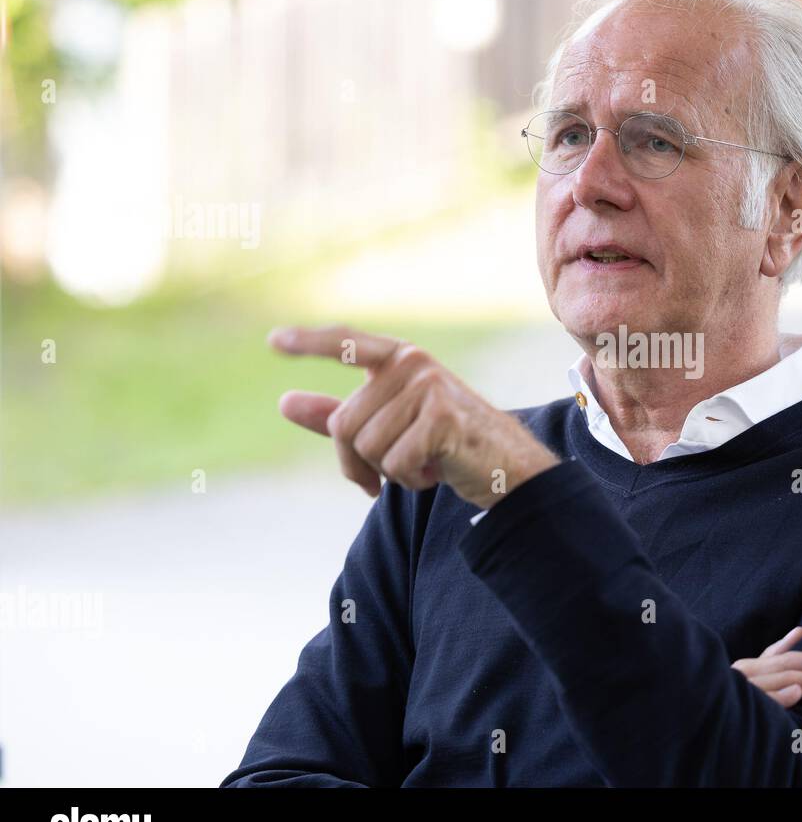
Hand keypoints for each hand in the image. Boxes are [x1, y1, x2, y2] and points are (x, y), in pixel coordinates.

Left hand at [268, 324, 559, 507]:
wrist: (507, 466)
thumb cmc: (446, 444)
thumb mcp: (388, 427)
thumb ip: (337, 415)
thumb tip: (283, 403)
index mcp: (399, 359)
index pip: (346, 344)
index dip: (310, 343)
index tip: (273, 341)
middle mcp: (413, 364)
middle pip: (345, 424)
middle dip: (360, 462)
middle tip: (394, 471)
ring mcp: (429, 387)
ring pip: (368, 448)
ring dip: (391, 472)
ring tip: (425, 463)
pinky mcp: (442, 418)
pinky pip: (394, 463)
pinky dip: (411, 480)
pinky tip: (436, 471)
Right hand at [731, 626, 801, 708]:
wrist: (702, 729)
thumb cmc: (738, 695)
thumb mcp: (758, 671)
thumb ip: (778, 652)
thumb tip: (801, 630)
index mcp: (748, 668)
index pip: (778, 657)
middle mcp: (743, 677)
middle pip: (780, 667)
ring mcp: (741, 693)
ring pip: (776, 682)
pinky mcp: (739, 710)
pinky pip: (764, 702)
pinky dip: (780, 696)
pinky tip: (796, 692)